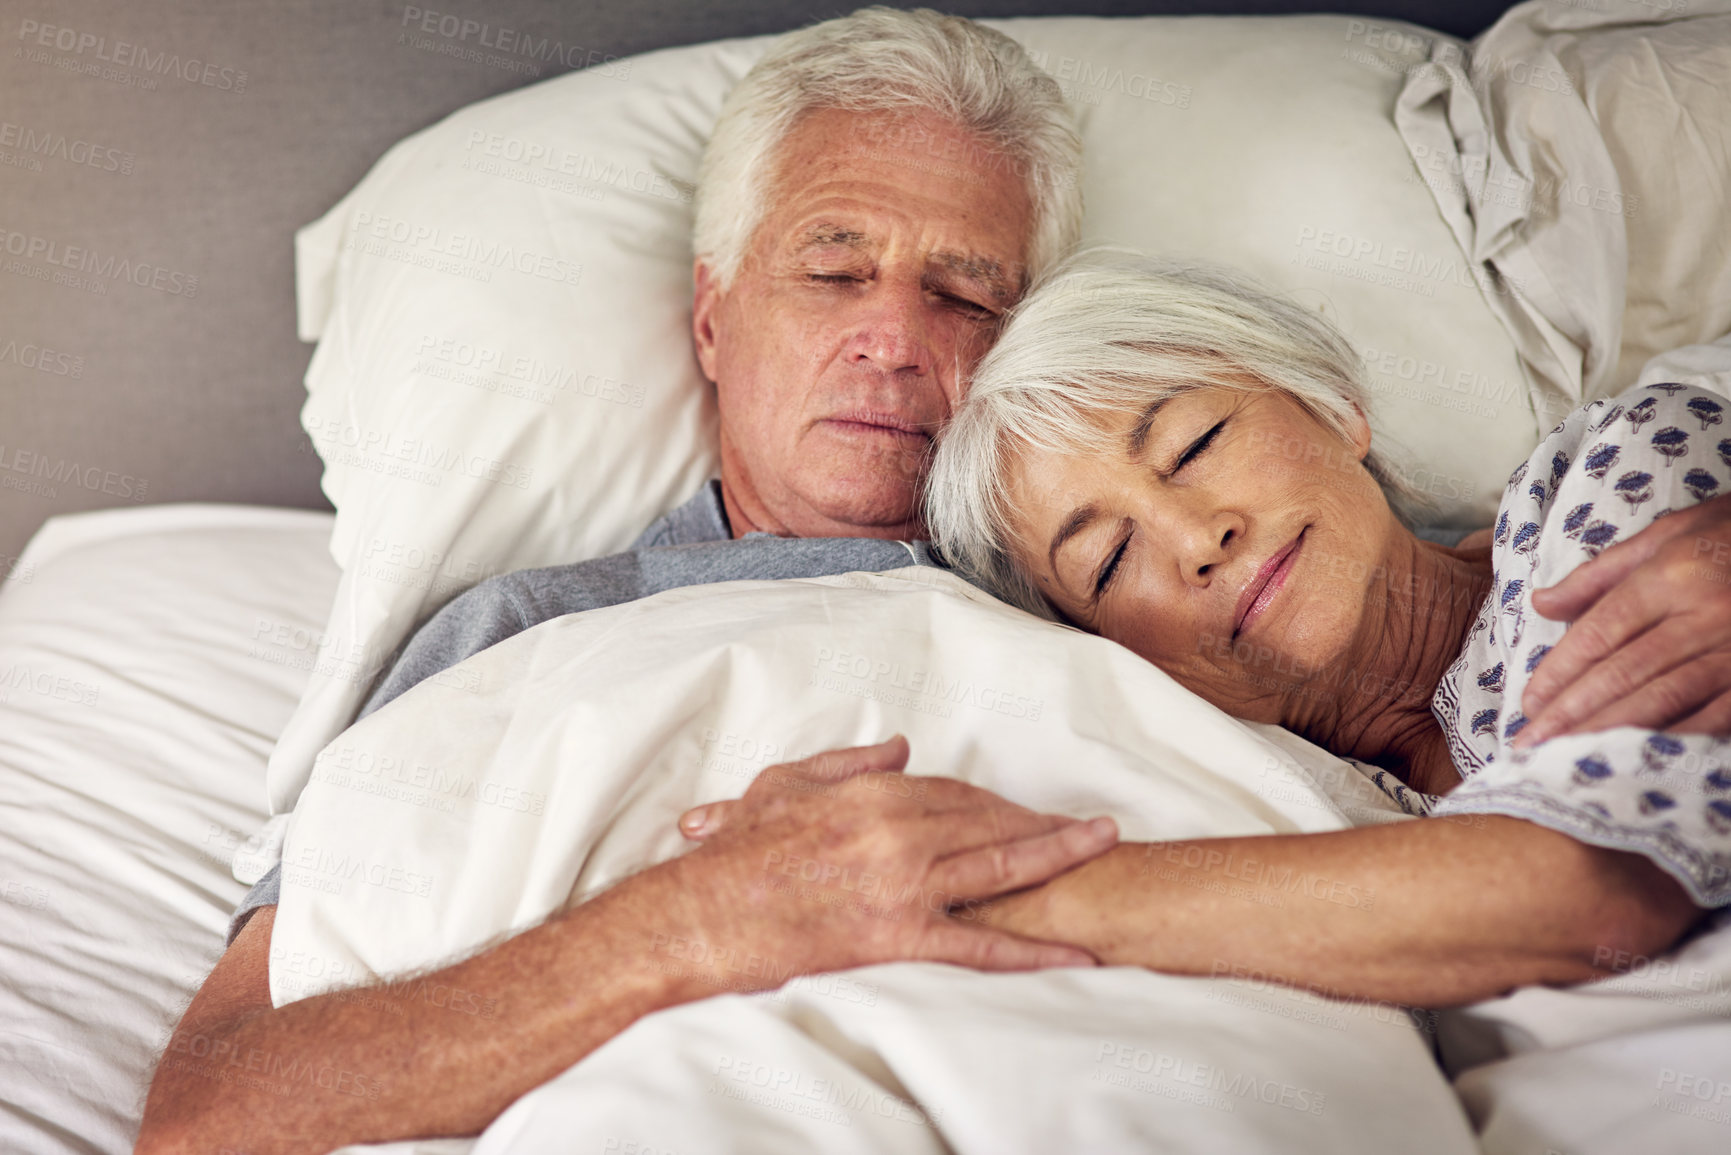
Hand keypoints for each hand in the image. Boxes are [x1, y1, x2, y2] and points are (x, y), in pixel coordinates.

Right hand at [666, 736, 1116, 981]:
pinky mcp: (900, 936)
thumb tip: (900, 748)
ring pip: (1001, 866)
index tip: (1021, 808)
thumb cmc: (735, 854)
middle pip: (990, 820)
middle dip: (1042, 821)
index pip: (954, 790)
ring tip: (1101, 845)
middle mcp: (899, 829)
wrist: (700, 917)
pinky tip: (1074, 953)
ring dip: (1059, 854)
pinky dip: (1033, 950)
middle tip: (1086, 824)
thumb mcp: (784, 785)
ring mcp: (903, 883)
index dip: (995, 800)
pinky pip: (981, 944)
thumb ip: (847, 762)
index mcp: (872, 791)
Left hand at [1517, 493, 1730, 746]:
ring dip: (1611, 730)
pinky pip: (1715, 715)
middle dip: (1573, 711)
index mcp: (1672, 575)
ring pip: (1664, 697)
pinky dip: (1675, 738)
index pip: (1600, 630)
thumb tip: (1541, 603)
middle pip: (1624, 670)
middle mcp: (1703, 613)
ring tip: (1569, 756)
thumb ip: (1601, 573)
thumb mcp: (1669, 534)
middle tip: (1533, 742)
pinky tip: (1640, 757)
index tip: (1529, 702)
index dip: (1560, 671)